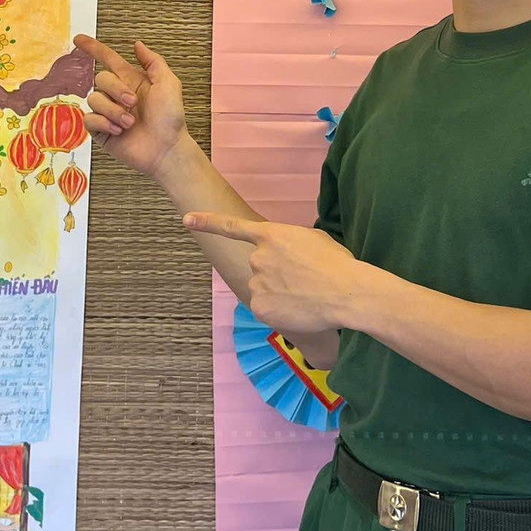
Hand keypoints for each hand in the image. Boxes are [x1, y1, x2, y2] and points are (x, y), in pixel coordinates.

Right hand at [75, 34, 186, 177]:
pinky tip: (118, 131)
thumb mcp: (168, 83)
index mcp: (131, 81)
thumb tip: (137, 44)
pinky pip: (89, 119)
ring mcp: (108, 113)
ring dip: (113, 110)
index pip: (108, 59)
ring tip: (129, 123)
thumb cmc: (171, 119)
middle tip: (133, 103)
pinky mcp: (101, 131)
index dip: (93, 48)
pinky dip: (103, 123)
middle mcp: (117, 95)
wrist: (167, 149)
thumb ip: (153, 61)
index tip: (79, 39)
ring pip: (94, 99)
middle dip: (116, 90)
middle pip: (100, 78)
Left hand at [183, 212, 367, 336]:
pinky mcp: (259, 307)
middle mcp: (257, 257)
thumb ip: (289, 244)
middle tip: (302, 280)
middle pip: (259, 266)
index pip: (230, 227)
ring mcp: (256, 283)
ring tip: (305, 295)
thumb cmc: (337, 264)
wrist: (344, 292)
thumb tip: (286, 257)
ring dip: (278, 292)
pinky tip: (298, 309)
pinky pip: (265, 309)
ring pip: (262, 288)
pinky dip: (279, 311)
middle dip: (275, 273)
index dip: (206, 222)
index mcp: (271, 235)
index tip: (186, 219)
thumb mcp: (313, 240)